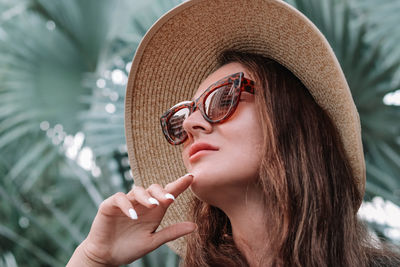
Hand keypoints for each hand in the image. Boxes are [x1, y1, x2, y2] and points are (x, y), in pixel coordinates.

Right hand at [67, 173, 195, 265]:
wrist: (106, 257)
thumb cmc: (130, 248)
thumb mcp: (153, 241)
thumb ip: (172, 232)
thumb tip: (195, 226)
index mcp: (154, 210)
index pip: (167, 193)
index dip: (179, 185)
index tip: (191, 177)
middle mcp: (141, 203)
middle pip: (153, 188)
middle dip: (162, 192)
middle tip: (170, 199)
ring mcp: (125, 202)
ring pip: (137, 190)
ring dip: (146, 197)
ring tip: (153, 206)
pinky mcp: (110, 205)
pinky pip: (119, 198)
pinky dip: (126, 205)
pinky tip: (132, 216)